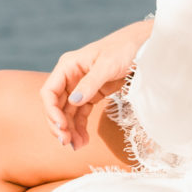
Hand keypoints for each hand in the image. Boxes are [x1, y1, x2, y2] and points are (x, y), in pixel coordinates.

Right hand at [40, 20, 154, 150]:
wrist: (142, 44)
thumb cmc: (124, 49)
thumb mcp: (107, 65)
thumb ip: (90, 83)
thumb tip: (73, 102)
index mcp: (68, 66)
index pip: (49, 92)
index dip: (51, 111)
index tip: (61, 126)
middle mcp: (70, 77)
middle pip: (55, 105)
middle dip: (59, 125)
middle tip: (66, 142)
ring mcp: (80, 87)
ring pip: (67, 113)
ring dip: (69, 130)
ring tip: (77, 146)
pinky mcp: (92, 94)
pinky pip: (80, 114)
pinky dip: (80, 127)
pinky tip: (83, 140)